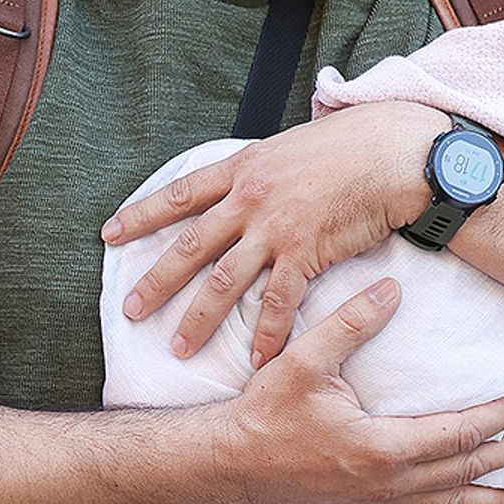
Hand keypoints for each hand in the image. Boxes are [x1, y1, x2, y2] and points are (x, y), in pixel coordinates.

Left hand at [102, 101, 445, 368]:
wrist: (392, 152)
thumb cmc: (351, 144)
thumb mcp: (292, 146)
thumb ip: (264, 170)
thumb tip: (249, 183)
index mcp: (243, 167)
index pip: (180, 193)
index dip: (142, 214)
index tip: (110, 233)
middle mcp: (250, 197)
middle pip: (190, 245)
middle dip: (156, 281)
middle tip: (130, 310)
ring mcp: (275, 226)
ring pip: (224, 281)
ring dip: (199, 318)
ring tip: (178, 347)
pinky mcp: (306, 252)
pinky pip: (278, 302)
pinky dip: (267, 334)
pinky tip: (257, 360)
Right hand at [220, 277, 503, 503]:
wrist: (232, 462)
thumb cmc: (266, 414)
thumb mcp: (305, 361)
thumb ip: (350, 324)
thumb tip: (391, 291)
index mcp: (381, 450)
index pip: (458, 434)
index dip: (498, 417)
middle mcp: (388, 485)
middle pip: (466, 473)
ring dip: (496, 499)